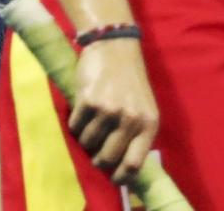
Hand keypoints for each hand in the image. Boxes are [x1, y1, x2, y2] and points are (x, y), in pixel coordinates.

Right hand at [67, 39, 159, 185]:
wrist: (114, 46)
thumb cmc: (129, 80)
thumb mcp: (143, 108)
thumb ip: (137, 134)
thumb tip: (120, 166)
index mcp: (148, 124)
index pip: (134, 164)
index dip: (121, 177)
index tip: (112, 178)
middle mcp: (130, 119)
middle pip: (107, 157)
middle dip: (98, 159)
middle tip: (95, 152)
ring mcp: (109, 110)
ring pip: (88, 143)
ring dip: (85, 138)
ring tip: (90, 124)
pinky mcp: (88, 101)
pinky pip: (75, 127)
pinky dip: (75, 124)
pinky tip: (82, 111)